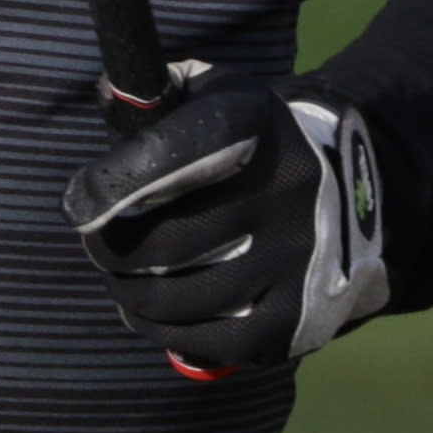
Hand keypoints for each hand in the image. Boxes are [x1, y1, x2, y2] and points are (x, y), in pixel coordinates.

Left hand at [63, 74, 390, 373]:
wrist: (355, 192)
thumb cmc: (253, 143)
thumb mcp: (220, 94)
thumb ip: (160, 91)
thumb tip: (107, 95)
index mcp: (253, 125)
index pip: (163, 159)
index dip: (107, 189)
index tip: (77, 205)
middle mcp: (284, 191)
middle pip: (163, 244)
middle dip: (112, 251)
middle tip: (98, 247)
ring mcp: (297, 259)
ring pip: (181, 298)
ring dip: (131, 294)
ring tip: (121, 280)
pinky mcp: (300, 316)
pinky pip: (213, 340)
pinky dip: (167, 333)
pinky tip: (151, 315)